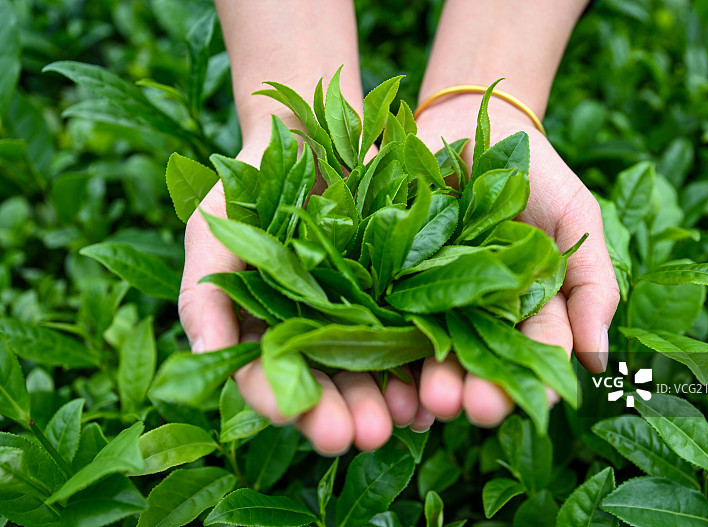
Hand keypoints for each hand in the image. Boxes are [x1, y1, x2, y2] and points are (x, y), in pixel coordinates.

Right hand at [178, 142, 423, 455]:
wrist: (312, 134)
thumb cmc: (250, 183)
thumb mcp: (215, 230)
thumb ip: (205, 293)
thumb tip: (205, 356)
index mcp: (264, 331)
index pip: (265, 378)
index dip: (276, 399)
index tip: (288, 414)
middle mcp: (314, 334)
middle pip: (327, 386)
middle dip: (342, 413)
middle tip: (358, 436)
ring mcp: (361, 316)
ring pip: (374, 371)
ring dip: (387, 400)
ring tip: (402, 419)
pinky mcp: (403, 294)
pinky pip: (416, 334)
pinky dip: (423, 363)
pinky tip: (433, 385)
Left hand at [413, 94, 619, 426]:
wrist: (470, 122)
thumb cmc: (532, 173)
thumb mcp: (576, 219)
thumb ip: (592, 284)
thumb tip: (599, 362)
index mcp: (523, 308)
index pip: (534, 352)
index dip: (536, 379)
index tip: (537, 404)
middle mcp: (473, 313)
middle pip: (477, 361)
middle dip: (479, 390)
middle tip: (475, 410)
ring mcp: (426, 297)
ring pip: (429, 349)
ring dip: (432, 380)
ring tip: (433, 401)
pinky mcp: (382, 276)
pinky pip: (381, 315)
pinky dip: (384, 344)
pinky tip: (390, 373)